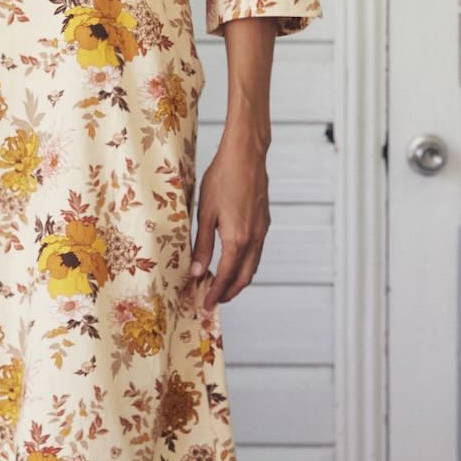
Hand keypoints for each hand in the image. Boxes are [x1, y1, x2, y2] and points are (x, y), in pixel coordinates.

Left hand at [188, 125, 270, 309]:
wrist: (246, 155)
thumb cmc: (222, 179)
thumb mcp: (205, 213)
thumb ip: (203, 245)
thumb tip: (197, 273)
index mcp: (238, 239)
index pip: (225, 276)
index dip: (215, 293)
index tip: (205, 305)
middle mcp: (254, 239)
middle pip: (243, 277)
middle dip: (229, 293)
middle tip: (213, 301)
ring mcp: (262, 231)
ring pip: (253, 266)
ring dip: (238, 280)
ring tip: (221, 286)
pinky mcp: (264, 222)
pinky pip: (256, 252)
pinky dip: (245, 265)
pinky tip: (233, 261)